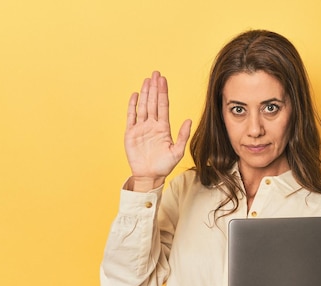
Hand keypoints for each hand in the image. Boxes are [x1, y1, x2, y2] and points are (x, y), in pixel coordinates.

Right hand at [124, 71, 191, 190]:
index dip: (163, 92)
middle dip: (154, 88)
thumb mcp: (177, 151)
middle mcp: (152, 125)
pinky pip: (131, 116)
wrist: (150, 176)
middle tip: (155, 73)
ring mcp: (141, 128)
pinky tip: (135, 95)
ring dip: (145, 93)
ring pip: (143, 106)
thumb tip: (189, 120)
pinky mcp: (131, 133)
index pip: (163, 106)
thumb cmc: (164, 166)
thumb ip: (183, 136)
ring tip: (147, 80)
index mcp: (163, 128)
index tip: (163, 80)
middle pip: (153, 102)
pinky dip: (133, 106)